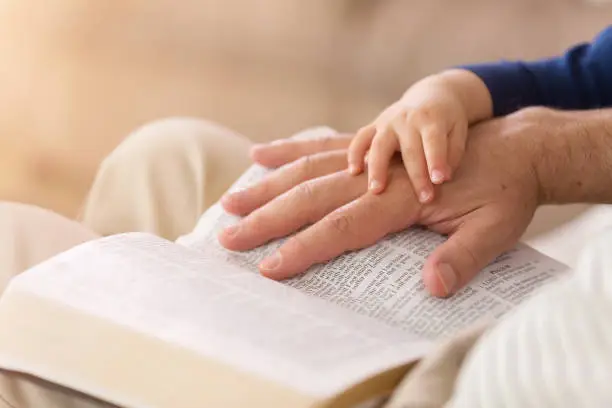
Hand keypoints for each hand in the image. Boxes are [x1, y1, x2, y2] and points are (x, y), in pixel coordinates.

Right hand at [220, 111, 541, 296]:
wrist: (517, 146)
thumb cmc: (506, 192)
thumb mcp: (498, 229)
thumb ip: (464, 257)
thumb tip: (433, 287)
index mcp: (403, 200)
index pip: (343, 228)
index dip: (303, 248)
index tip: (268, 267)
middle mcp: (379, 175)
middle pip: (312, 197)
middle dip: (268, 218)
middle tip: (228, 236)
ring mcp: (372, 157)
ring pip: (307, 169)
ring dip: (267, 185)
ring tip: (230, 199)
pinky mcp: (372, 148)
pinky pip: (322, 147)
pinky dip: (289, 150)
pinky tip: (260, 153)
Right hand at [348, 70, 491, 200]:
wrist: (430, 95)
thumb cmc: (447, 121)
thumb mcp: (458, 130)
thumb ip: (453, 153)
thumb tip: (442, 179)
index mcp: (431, 119)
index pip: (434, 141)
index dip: (436, 160)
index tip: (439, 181)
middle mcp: (407, 119)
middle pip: (409, 149)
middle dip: (416, 176)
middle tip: (424, 199)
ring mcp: (387, 121)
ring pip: (379, 145)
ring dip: (377, 168)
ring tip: (376, 191)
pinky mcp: (373, 126)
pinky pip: (359, 139)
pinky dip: (354, 155)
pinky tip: (353, 172)